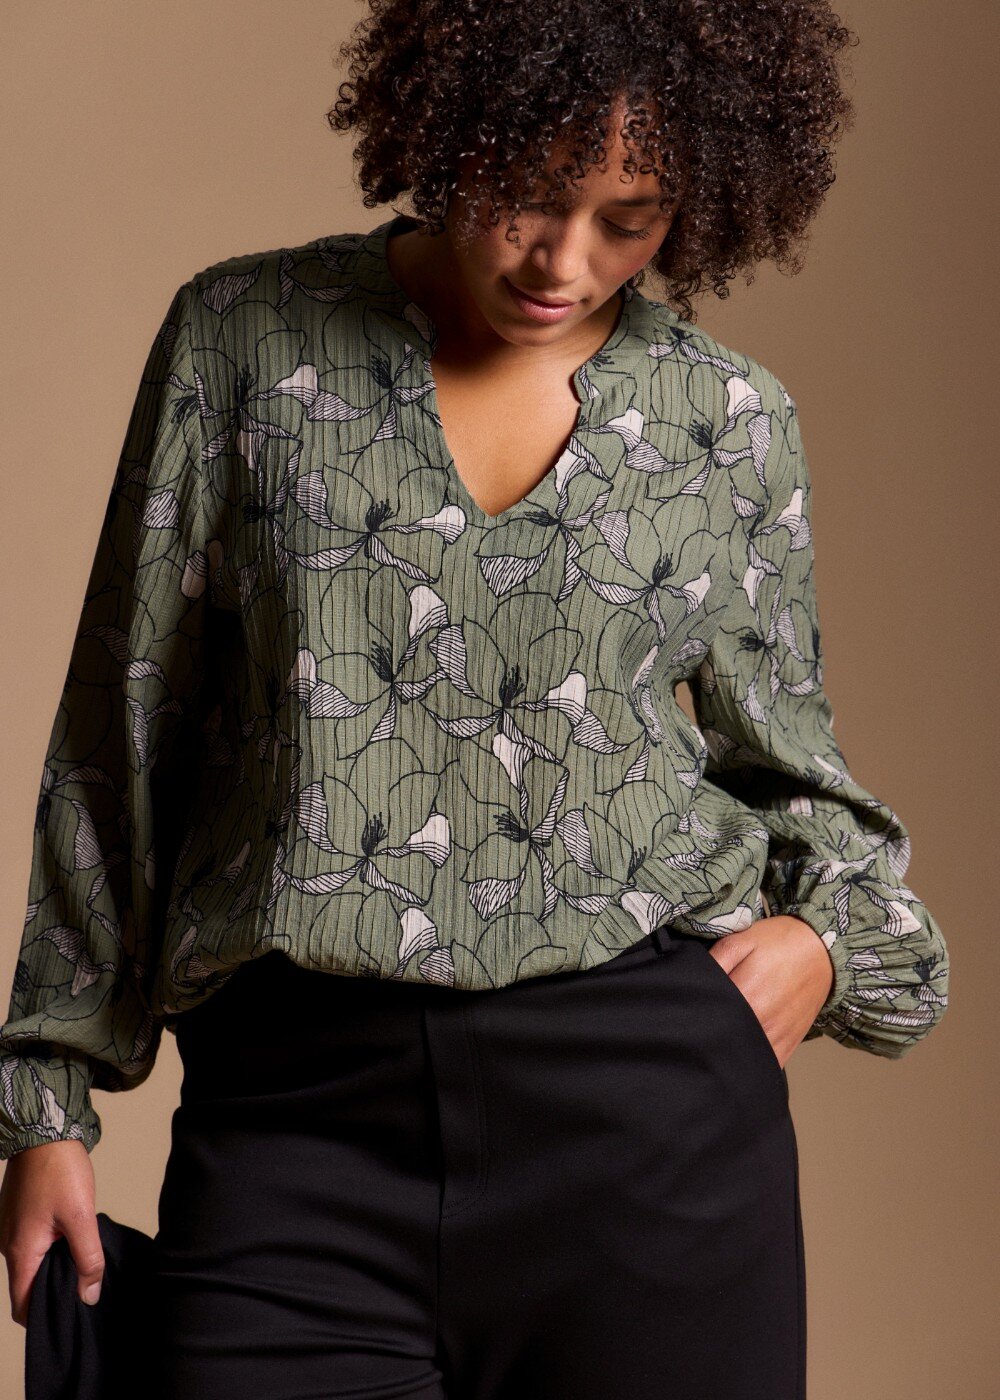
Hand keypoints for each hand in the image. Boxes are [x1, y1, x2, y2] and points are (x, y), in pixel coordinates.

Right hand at [0, 1140, 104, 1326]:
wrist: (44, 1131)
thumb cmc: (60, 1171)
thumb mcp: (81, 1216)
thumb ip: (87, 1258)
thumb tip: (89, 1295)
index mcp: (20, 1251)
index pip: (22, 1305)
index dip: (44, 1317)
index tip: (70, 1313)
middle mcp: (9, 1245)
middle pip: (26, 1287)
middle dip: (52, 1293)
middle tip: (84, 1289)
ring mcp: (11, 1229)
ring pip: (30, 1265)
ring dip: (53, 1270)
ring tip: (82, 1266)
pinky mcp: (18, 1216)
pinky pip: (31, 1246)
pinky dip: (49, 1251)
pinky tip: (71, 1242)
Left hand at [706, 914, 834, 1069]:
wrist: (822, 951)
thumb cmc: (778, 943)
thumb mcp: (740, 940)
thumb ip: (715, 961)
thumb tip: (692, 983)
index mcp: (747, 996)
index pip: (708, 1017)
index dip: (693, 1014)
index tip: (686, 1009)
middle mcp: (763, 1022)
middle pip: (723, 1041)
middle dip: (708, 1033)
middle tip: (700, 1020)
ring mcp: (778, 1037)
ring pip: (744, 1059)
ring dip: (728, 1051)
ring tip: (718, 1034)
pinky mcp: (789, 1046)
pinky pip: (765, 1065)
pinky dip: (750, 1062)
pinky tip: (740, 1048)